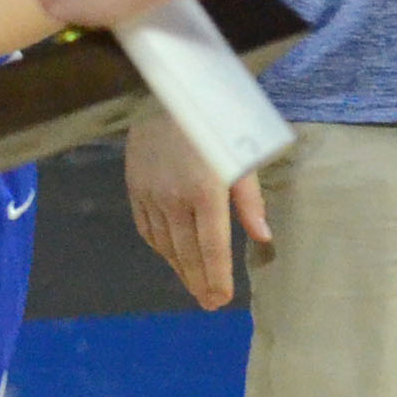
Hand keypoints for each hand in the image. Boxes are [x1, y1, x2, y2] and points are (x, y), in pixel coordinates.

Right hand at [120, 108, 270, 309]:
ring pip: (165, 244)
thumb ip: (249, 201)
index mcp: (205, 193)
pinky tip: (170, 256)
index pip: (211, 248)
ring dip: (179, 268)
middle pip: (187, 253)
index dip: (217, 278)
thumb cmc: (214, 122)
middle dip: (198, 281)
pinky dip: (159, 247)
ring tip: (193, 285)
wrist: (164, 93)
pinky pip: (146, 228)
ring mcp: (150, 195)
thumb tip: (262, 238)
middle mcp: (174, 200)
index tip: (222, 299)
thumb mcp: (241, 157)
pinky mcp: (134, 187)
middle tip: (209, 303)